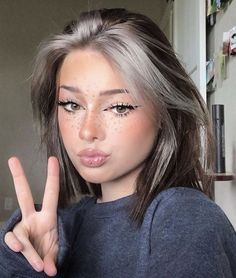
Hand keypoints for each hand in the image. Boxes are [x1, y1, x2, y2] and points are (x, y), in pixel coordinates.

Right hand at [4, 156, 59, 275]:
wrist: (36, 267)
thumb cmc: (48, 253)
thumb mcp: (54, 252)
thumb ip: (52, 258)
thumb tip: (49, 271)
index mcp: (47, 216)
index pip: (51, 193)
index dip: (52, 176)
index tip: (52, 159)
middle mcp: (32, 218)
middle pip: (24, 194)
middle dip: (18, 177)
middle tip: (12, 159)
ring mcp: (21, 228)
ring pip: (19, 232)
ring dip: (28, 249)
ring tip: (37, 264)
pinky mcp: (13, 239)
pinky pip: (12, 241)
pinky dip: (18, 249)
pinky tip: (20, 254)